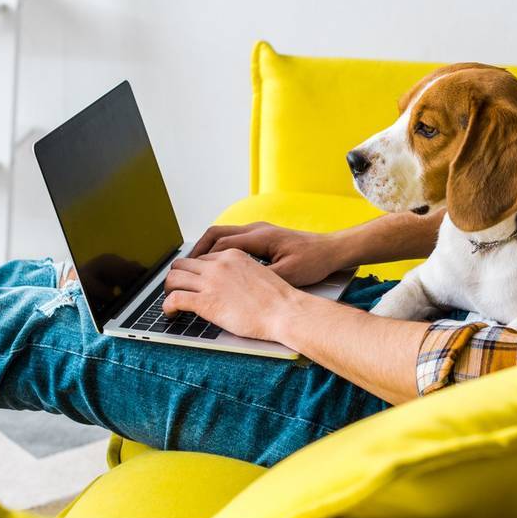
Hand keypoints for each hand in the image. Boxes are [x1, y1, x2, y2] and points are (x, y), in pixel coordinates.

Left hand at [161, 249, 301, 341]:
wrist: (285, 311)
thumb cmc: (277, 299)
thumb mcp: (257, 274)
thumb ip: (239, 274)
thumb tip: (228, 286)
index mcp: (232, 255)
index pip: (202, 258)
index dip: (195, 272)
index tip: (193, 282)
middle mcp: (218, 264)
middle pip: (182, 264)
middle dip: (177, 277)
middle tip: (177, 290)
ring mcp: (211, 282)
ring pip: (173, 278)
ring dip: (168, 290)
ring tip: (171, 302)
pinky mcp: (206, 302)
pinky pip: (174, 299)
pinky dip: (167, 307)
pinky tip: (171, 313)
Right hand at [186, 221, 347, 287]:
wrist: (332, 251)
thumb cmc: (313, 262)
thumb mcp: (287, 274)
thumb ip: (261, 278)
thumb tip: (236, 287)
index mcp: (259, 237)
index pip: (220, 243)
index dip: (201, 258)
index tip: (187, 272)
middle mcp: (256, 230)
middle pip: (216, 233)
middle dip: (197, 250)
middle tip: (184, 269)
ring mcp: (259, 231)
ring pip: (224, 234)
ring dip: (208, 249)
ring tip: (196, 268)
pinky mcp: (263, 237)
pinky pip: (234, 239)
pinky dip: (220, 250)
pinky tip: (218, 266)